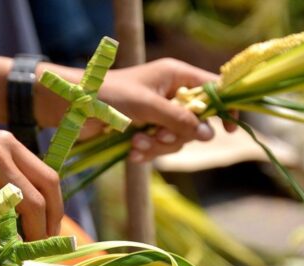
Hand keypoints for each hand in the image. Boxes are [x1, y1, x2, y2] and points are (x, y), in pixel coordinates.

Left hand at [36, 59, 235, 161]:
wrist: (72, 108)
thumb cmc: (108, 95)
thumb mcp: (148, 106)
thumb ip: (180, 119)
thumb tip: (209, 134)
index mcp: (176, 75)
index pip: (214, 88)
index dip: (225, 107)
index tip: (230, 129)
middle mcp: (171, 93)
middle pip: (197, 122)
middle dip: (178, 135)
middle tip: (160, 137)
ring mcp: (158, 114)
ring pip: (178, 139)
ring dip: (158, 146)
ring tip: (136, 144)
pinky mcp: (145, 131)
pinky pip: (160, 148)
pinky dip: (147, 153)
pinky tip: (131, 152)